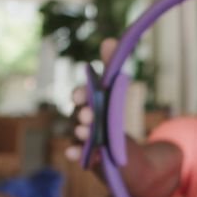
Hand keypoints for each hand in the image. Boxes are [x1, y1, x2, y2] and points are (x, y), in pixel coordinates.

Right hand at [65, 38, 117, 168]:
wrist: (122, 152)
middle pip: (78, 115)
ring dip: (79, 132)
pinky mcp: (86, 156)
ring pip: (77, 134)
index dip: (80, 94)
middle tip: (89, 116)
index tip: (82, 95)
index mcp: (88, 102)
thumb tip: (109, 40)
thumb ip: (111, 68)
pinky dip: (74, 153)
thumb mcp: (115, 92)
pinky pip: (78, 154)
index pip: (80, 95)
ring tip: (86, 133)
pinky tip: (74, 154)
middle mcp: (81, 119)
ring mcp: (82, 139)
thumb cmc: (112, 117)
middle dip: (82, 114)